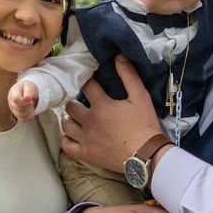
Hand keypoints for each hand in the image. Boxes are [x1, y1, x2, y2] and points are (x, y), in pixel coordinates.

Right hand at [8, 80, 38, 120]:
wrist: (27, 92)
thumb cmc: (28, 88)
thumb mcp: (30, 86)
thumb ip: (29, 91)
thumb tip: (27, 98)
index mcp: (13, 93)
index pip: (16, 99)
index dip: (25, 101)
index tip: (30, 99)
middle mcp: (11, 103)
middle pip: (19, 109)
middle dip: (28, 106)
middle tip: (31, 101)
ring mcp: (14, 110)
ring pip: (22, 115)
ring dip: (30, 111)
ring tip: (31, 104)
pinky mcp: (18, 116)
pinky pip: (25, 119)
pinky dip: (30, 115)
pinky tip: (31, 110)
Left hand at [60, 55, 162, 171]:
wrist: (146, 156)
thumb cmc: (144, 125)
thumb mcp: (141, 96)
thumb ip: (129, 75)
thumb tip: (118, 56)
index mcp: (101, 105)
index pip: (86, 87)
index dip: (86, 81)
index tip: (89, 81)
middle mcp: (88, 120)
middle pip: (71, 106)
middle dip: (74, 101)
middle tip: (81, 101)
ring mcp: (85, 138)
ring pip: (66, 124)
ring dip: (68, 118)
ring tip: (75, 117)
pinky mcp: (85, 153)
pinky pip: (66, 145)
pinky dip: (65, 139)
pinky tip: (71, 135)